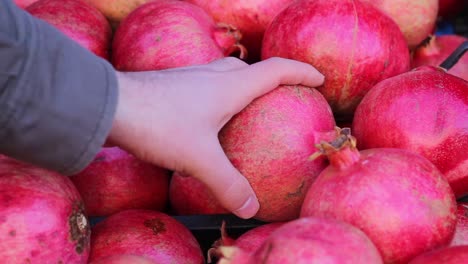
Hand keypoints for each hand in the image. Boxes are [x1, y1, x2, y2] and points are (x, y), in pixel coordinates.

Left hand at [108, 57, 324, 218]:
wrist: (109, 104)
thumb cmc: (159, 124)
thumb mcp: (198, 159)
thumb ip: (227, 184)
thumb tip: (250, 208)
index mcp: (229, 86)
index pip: (276, 70)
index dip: (301, 72)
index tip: (319, 78)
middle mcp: (212, 75)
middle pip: (251, 69)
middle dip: (273, 77)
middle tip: (284, 95)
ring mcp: (191, 77)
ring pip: (226, 74)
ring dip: (243, 84)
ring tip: (249, 107)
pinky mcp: (173, 85)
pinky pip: (206, 84)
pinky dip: (220, 94)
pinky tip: (208, 117)